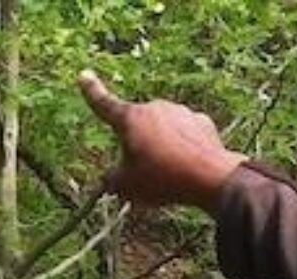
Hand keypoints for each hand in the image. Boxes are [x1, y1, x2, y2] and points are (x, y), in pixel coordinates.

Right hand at [79, 70, 245, 211]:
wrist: (211, 178)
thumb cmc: (163, 179)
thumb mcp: (128, 186)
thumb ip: (113, 180)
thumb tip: (111, 180)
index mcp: (129, 118)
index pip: (104, 104)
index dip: (92, 92)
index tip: (85, 76)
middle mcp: (154, 108)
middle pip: (140, 128)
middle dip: (141, 147)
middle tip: (149, 173)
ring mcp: (180, 112)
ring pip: (165, 131)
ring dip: (165, 148)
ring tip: (174, 174)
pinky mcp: (202, 123)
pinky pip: (187, 136)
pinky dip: (187, 149)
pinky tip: (192, 166)